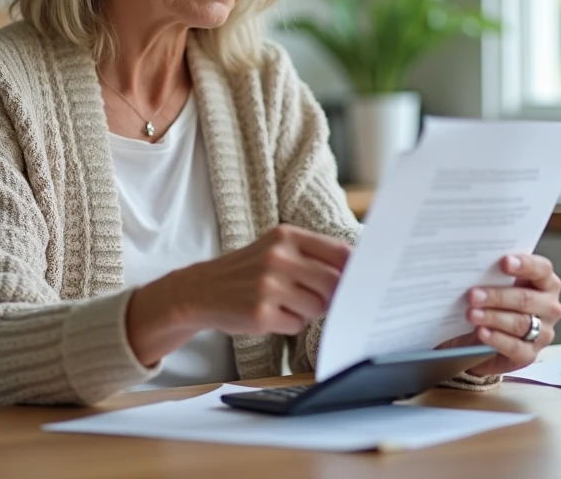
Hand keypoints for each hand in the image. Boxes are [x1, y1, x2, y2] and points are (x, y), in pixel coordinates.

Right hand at [126, 224, 350, 365]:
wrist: (200, 290)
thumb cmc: (247, 272)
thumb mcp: (276, 249)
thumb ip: (313, 255)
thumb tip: (359, 271)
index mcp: (286, 236)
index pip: (340, 252)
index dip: (354, 270)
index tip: (358, 280)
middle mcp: (278, 257)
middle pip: (333, 283)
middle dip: (328, 295)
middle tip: (310, 296)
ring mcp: (268, 285)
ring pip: (317, 307)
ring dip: (307, 311)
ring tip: (284, 303)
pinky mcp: (261, 313)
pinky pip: (297, 325)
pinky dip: (288, 324)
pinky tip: (270, 315)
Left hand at [438, 254, 560, 376]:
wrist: (479, 340)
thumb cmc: (490, 304)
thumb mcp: (492, 285)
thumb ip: (491, 273)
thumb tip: (473, 265)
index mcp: (544, 283)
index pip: (542, 269)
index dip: (525, 264)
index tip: (504, 262)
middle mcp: (549, 307)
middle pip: (527, 299)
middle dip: (498, 296)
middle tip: (473, 295)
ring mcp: (543, 332)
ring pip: (520, 323)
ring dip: (493, 317)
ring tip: (472, 314)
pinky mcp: (530, 354)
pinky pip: (515, 347)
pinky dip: (497, 339)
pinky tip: (482, 332)